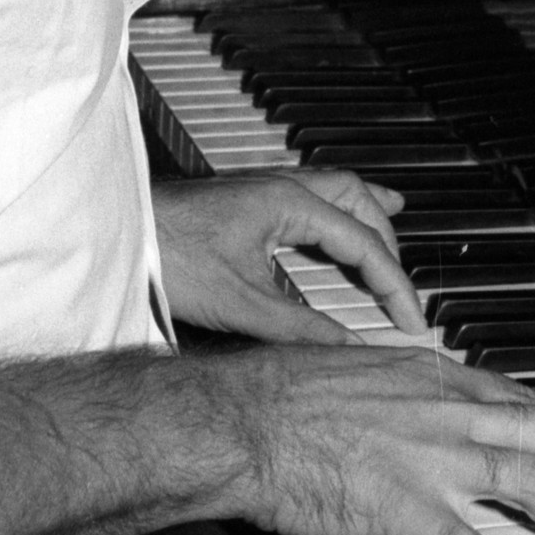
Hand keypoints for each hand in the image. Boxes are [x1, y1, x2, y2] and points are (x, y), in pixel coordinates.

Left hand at [152, 169, 428, 344]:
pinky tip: (335, 218)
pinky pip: (312, 192)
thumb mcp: (241, 303)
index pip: (363, 241)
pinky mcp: (248, 198)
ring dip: (367, 212)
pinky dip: (338, 206)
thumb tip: (349, 348)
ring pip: (336, 188)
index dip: (395, 283)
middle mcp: (282, 186)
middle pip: (359, 201)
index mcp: (290, 203)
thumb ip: (301, 328)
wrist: (121, 232)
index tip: (413, 319)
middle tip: (403, 289)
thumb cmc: (170, 254)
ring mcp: (264, 188)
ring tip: (395, 222)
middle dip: (389, 243)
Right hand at [247, 343, 534, 534]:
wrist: (240, 420)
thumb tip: (408, 391)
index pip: (521, 397)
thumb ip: (396, 382)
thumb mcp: (352, 364)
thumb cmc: (277, 391)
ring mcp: (432, 460)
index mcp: (429, 375)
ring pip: (533, 487)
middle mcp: (444, 410)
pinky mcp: (408, 512)